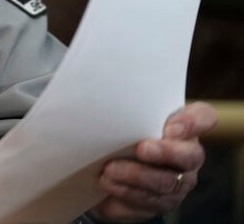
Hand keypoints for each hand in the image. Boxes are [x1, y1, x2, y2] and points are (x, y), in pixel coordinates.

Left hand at [88, 101, 217, 221]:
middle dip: (166, 152)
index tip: (171, 127)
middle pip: (190, 155)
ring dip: (136, 176)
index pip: (203, 117)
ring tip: (109, 170)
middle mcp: (188, 155)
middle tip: (142, 149)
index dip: (193, 122)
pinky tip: (108, 184)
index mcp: (183, 126)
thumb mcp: (124, 118)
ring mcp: (178, 182)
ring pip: (167, 183)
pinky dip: (126, 192)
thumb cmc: (121, 133)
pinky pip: (149, 202)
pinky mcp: (161, 203)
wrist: (105, 166)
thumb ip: (128, 111)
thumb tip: (108, 106)